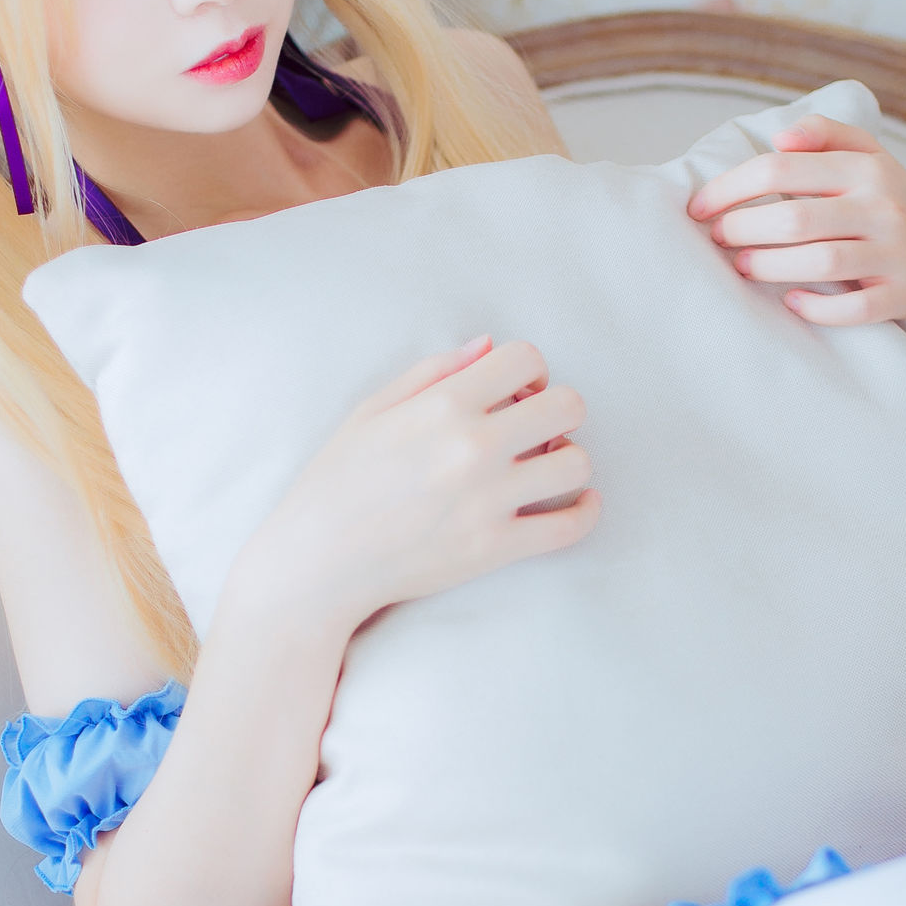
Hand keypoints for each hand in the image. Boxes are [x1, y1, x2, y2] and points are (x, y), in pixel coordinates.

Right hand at [236, 336, 598, 634]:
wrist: (319, 561)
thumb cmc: (338, 480)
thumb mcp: (372, 410)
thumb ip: (433, 372)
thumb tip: (486, 345)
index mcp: (443, 405)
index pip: (527, 358)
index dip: (528, 370)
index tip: (515, 391)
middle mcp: (473, 448)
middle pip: (567, 406)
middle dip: (558, 409)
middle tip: (535, 427)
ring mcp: (488, 501)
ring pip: (577, 463)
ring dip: (568, 459)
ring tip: (544, 466)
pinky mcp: (495, 549)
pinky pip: (571, 527)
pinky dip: (585, 512)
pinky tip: (579, 502)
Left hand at [686, 113, 905, 329]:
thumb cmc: (888, 204)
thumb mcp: (868, 158)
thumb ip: (826, 134)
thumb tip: (781, 136)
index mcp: (866, 168)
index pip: (781, 167)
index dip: (730, 187)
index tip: (700, 207)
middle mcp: (884, 207)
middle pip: (795, 217)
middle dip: (743, 229)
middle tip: (717, 238)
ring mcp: (897, 253)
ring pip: (822, 261)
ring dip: (770, 266)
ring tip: (741, 267)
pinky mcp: (905, 296)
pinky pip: (854, 308)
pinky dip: (817, 308)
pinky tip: (791, 303)